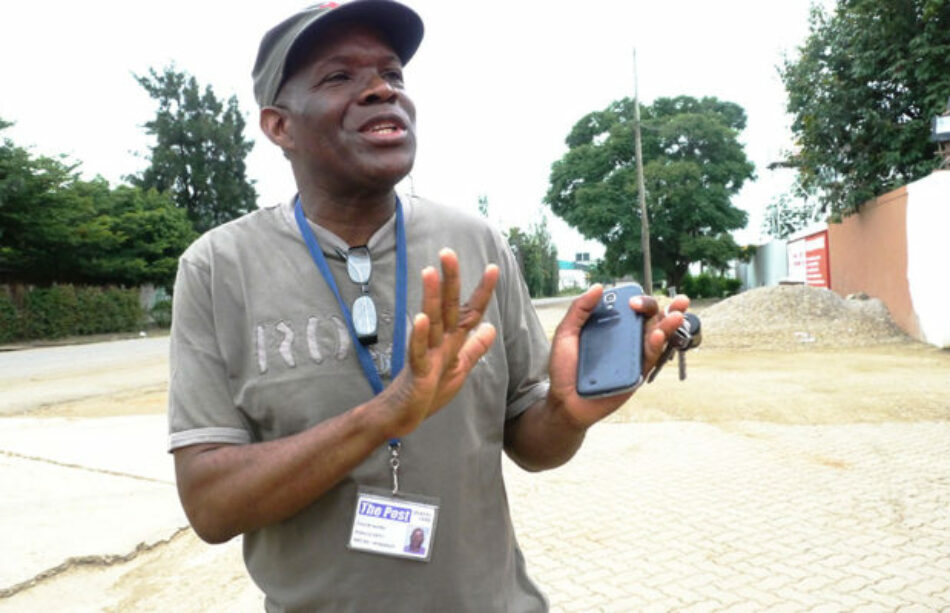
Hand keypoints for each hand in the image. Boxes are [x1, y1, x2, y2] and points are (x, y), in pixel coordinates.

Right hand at [378, 249, 497, 437]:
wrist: (403, 415)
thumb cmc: (428, 392)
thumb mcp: (458, 369)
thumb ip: (474, 348)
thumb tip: (490, 327)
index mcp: (452, 341)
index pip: (469, 311)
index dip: (482, 291)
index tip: (494, 267)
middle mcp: (439, 341)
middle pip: (448, 307)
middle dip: (450, 280)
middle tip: (448, 252)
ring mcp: (427, 354)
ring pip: (430, 322)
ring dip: (431, 298)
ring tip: (430, 272)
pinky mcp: (416, 371)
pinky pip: (417, 351)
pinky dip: (418, 336)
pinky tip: (420, 318)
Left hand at [547, 285, 690, 429]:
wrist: (564, 400)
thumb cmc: (564, 369)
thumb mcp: (566, 334)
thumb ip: (579, 309)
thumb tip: (598, 287)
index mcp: (610, 326)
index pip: (629, 307)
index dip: (638, 299)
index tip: (632, 298)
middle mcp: (625, 339)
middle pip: (648, 318)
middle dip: (657, 307)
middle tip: (651, 304)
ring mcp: (633, 356)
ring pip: (657, 336)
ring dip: (669, 324)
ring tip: (676, 316)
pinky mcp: (637, 373)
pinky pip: (650, 358)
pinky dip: (657, 345)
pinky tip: (658, 335)